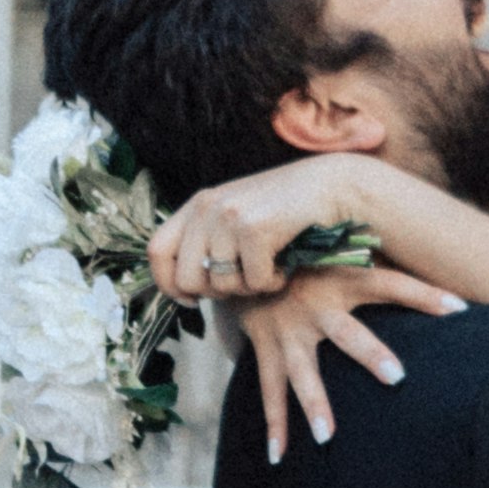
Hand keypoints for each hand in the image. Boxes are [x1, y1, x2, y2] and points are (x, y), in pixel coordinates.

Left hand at [147, 154, 390, 308]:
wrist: (331, 188)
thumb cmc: (285, 210)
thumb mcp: (236, 218)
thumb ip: (208, 242)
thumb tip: (184, 290)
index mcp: (197, 205)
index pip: (157, 251)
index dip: (168, 283)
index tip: (191, 300)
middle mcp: (206, 208)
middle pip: (187, 279)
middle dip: (216, 294)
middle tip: (244, 283)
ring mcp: (229, 217)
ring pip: (223, 286)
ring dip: (250, 288)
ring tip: (270, 268)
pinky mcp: (254, 229)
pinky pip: (255, 282)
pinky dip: (273, 282)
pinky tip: (286, 264)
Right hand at [227, 251, 461, 464]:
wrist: (245, 255)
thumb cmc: (307, 256)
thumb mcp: (338, 252)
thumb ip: (376, 262)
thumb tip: (434, 264)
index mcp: (342, 279)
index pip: (390, 283)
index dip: (424, 294)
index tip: (460, 309)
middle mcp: (315, 305)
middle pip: (348, 333)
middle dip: (370, 354)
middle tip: (397, 378)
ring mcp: (288, 329)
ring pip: (302, 372)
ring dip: (314, 404)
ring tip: (328, 437)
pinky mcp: (265, 346)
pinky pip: (269, 391)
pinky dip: (274, 426)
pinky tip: (279, 456)